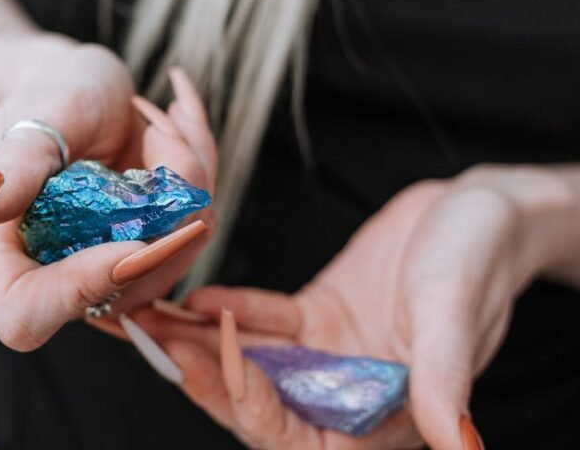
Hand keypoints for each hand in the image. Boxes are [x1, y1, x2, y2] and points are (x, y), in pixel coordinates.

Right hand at [0, 42, 216, 350]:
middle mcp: (62, 269)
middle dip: (164, 206)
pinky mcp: (153, 242)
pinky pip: (199, 221)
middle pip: (125, 288)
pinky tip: (177, 124)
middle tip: (159, 128)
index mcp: (7, 252)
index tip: (128, 241)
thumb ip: (15, 166)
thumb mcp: (30, 118)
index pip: (27, 314)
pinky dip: (200, 166)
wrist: (80, 86)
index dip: (78, 290)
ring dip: (190, 174)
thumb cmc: (46, 96)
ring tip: (163, 119)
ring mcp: (113, 260)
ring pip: (179, 252)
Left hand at [137, 165, 577, 448]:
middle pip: (268, 407)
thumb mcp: (456, 308)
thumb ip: (442, 374)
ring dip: (206, 345)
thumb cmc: (478, 255)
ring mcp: (332, 355)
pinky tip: (200, 297)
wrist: (475, 208)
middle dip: (210, 379)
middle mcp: (354, 393)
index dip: (257, 410)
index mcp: (392, 413)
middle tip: (158, 341)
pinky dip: (232, 312)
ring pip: (258, 364)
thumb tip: (457, 446)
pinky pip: (267, 323)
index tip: (215, 362)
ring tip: (157, 318)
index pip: (310, 439)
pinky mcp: (319, 315)